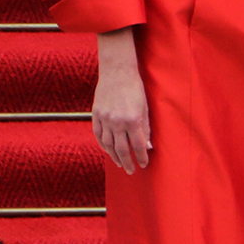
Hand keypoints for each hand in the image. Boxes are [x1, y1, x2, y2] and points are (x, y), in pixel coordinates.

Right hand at [91, 28, 151, 173]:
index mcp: (133, 119)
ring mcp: (105, 119)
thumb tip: (147, 146)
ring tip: (119, 163)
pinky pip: (98, 135)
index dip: (141, 157)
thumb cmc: (135, 88)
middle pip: (122, 149)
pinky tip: (108, 150)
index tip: (143, 165)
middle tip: (130, 170)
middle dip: (127, 161)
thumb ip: (146, 128)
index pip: (138, 145)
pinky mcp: (96, 115)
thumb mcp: (145, 107)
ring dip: (114, 156)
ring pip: (108, 144)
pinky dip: (103, 145)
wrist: (117, 72)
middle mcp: (117, 122)